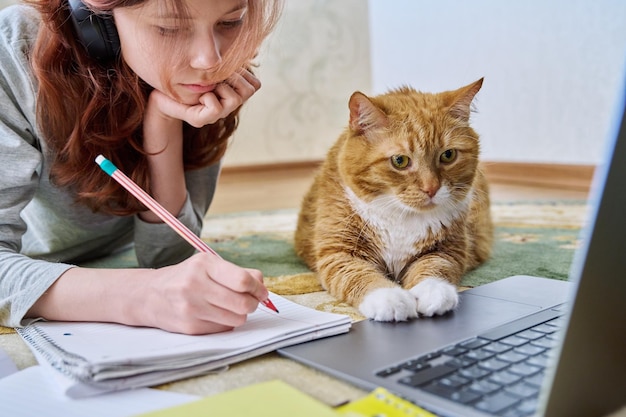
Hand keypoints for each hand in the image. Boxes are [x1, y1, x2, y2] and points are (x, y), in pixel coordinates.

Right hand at [145, 253, 268, 333]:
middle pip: (243, 303)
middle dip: (253, 303)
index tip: (262, 292)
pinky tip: (215, 313)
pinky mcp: (190, 327)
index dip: (258, 288)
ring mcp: (191, 308)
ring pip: (237, 319)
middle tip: (251, 301)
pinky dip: (226, 322)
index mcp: (203, 265)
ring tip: (231, 306)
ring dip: (240, 314)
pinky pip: (224, 328)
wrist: (150, 295)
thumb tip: (262, 284)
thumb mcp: (208, 265)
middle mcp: (195, 285)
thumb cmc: (186, 277)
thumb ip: (237, 272)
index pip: (242, 280)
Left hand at [150, 68, 260, 127]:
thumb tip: (249, 50)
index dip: (242, 72)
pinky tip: (199, 96)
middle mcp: (227, 107)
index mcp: (232, 94)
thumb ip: (228, 61)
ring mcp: (215, 116)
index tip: (224, 70)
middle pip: (249, 90)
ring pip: (235, 100)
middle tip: (216, 76)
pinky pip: (215, 107)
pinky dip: (208, 97)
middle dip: (234, 77)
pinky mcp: (200, 120)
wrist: (161, 91)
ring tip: (208, 85)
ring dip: (221, 86)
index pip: (255, 84)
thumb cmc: (185, 75)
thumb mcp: (211, 65)